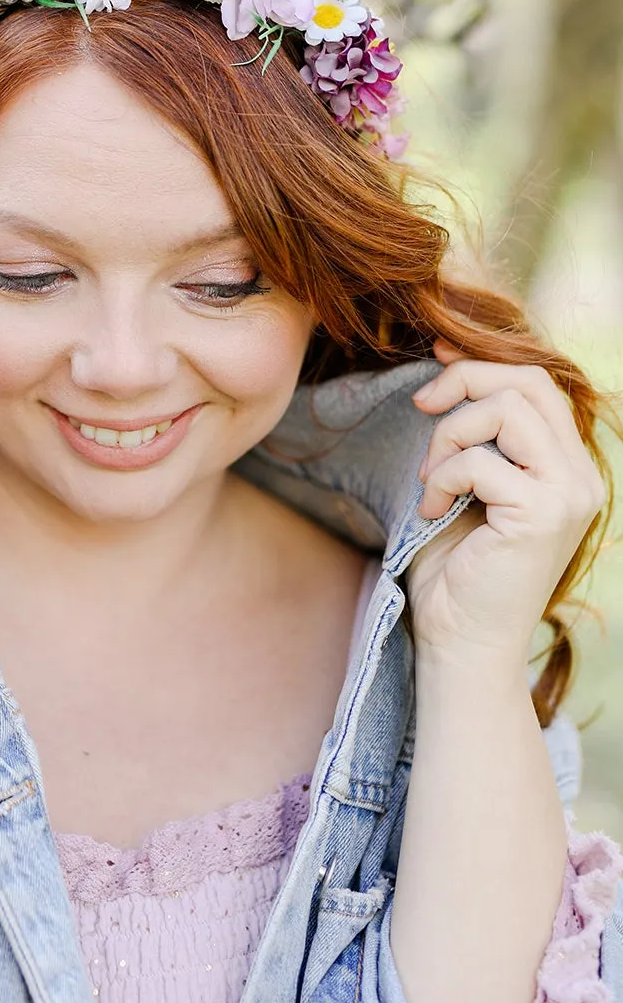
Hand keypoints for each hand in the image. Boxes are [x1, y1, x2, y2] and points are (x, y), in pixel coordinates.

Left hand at [405, 341, 603, 667]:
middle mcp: (580, 478)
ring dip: (449, 436)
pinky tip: (433, 509)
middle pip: (530, 383)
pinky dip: (442, 477)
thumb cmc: (455, 568)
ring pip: (506, 411)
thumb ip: (476, 435)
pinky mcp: (542, 516)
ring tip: (430, 478)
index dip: (483, 364)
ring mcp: (568, 496)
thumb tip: (447, 365)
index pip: (539, 384)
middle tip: (422, 406)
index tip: (435, 361)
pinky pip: (480, 461)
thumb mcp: (469, 485)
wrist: (461, 640)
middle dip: (465, 381)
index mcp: (568, 467)